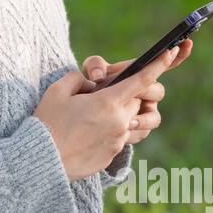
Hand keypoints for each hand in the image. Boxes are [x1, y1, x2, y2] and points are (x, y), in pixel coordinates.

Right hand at [36, 44, 182, 180]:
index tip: (171, 51)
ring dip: (121, 114)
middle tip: (98, 95)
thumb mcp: (57, 91)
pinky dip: (111, 131)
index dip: (159, 64)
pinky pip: (121, 137)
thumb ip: (78, 79)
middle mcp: (119, 122)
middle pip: (136, 100)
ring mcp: (118, 140)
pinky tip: (89, 133)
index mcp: (108, 102)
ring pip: (131, 120)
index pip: (142, 79)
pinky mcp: (112, 155)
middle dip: (124, 94)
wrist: (41, 161)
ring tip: (96, 116)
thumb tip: (91, 84)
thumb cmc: (47, 123)